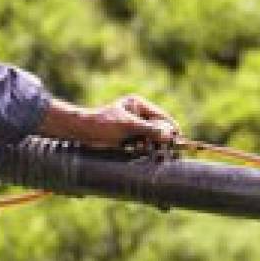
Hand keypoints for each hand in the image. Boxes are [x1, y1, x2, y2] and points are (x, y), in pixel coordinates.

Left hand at [41, 95, 180, 148]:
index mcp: (139, 105)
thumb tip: (170, 136)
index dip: (171, 129)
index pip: (162, 117)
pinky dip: (146, 151)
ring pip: (153, 139)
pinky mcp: (130, 138)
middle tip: (167, 152)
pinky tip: (144, 155)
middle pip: (160, 128)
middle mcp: (139, 114)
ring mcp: (134, 127)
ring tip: (153, 155)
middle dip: (163, 140)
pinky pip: (144, 145)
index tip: (178, 141)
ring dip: (154, 147)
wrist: (81, 133)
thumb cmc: (102, 124)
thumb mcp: (128, 126)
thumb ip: (149, 129)